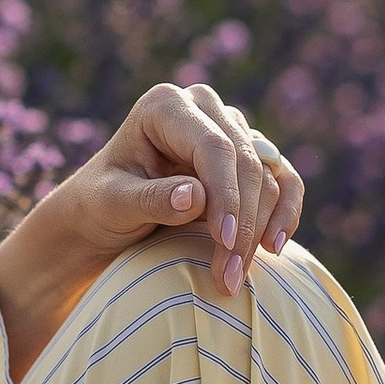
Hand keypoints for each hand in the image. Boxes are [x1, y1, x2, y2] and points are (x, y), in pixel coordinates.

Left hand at [0, 81, 305, 374]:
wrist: (105, 216)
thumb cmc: (100, 205)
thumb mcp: (112, 205)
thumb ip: (149, 199)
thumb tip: (196, 196)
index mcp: (164, 106)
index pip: (213, 147)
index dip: (226, 194)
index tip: (224, 241)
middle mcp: (202, 108)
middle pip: (244, 162)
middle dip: (242, 222)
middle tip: (229, 276)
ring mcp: (230, 129)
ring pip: (267, 175)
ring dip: (260, 228)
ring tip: (237, 276)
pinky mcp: (248, 157)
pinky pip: (282, 181)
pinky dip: (285, 213)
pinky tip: (275, 247)